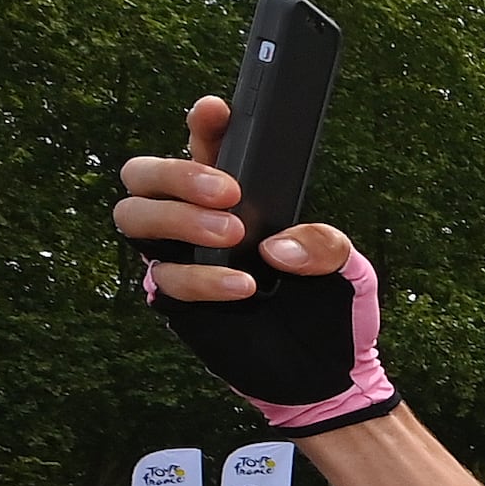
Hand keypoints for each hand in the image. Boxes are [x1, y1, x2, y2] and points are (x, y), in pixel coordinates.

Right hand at [117, 96, 398, 430]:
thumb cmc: (333, 311)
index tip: (217, 110)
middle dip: (175, 173)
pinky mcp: (177, 302)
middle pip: (143, 176)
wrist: (330, 375)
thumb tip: (277, 246)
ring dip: (178, 219)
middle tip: (226, 192)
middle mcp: (197, 221)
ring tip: (233, 235)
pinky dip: (202, 278)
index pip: (203, 148)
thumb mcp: (349, 270)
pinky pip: (165, 279)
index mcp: (237, 199)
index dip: (202, 126)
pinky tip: (244, 285)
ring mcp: (181, 260)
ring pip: (135, 218)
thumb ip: (325, 245)